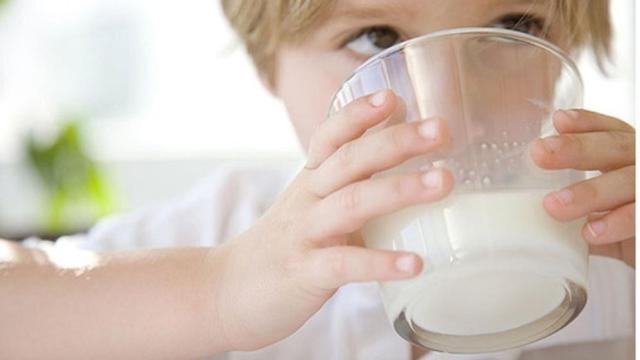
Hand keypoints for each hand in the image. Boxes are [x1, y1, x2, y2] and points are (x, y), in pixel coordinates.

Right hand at [215, 90, 452, 350]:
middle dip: (395, 141)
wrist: (226, 292)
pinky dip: (381, 262)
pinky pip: (345, 264)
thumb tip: (403, 174)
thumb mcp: (310, 208)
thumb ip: (348, 188)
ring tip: (443, 183)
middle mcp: (306, 200)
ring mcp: (304, 235)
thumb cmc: (283, 247)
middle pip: (349, 160)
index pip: (330, 136)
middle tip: (440, 129)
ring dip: (399, 190)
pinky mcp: (304, 273)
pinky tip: (416, 264)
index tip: (393, 96)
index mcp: (310, 181)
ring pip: (352, 204)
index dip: (358, 113)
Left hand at [530, 109, 634, 266]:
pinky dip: (618, 222)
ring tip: (555, 205)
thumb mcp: (595, 213)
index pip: (611, 131)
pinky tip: (591, 231)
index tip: (558, 120)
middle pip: (617, 147)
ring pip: (629, 181)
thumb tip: (517, 204)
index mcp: (627, 159)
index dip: (587, 123)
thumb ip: (568, 203)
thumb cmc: (623, 235)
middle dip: (578, 149)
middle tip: (540, 153)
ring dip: (591, 192)